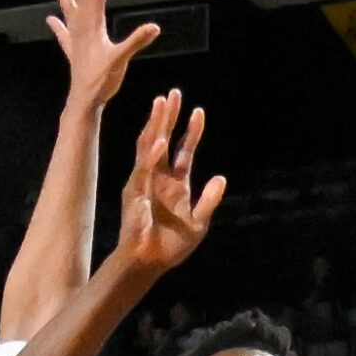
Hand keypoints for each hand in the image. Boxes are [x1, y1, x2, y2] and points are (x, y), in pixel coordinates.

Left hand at [47, 0, 158, 110]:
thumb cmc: (101, 81)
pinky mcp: (74, 52)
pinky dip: (58, 25)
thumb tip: (154, 27)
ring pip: (68, 9)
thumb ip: (136, 42)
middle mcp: (82, 28)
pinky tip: (50, 19)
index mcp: (93, 26)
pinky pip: (64, 34)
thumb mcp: (121, 60)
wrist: (84, 101)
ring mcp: (76, 40)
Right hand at [116, 90, 225, 273]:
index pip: (184, 150)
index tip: (198, 111)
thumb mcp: (199, 223)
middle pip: (164, 140)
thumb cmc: (172, 245)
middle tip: (172, 93)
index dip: (191, 131)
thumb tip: (221, 178)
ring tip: (161, 104)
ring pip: (149, 147)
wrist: (151, 262)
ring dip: (155, 126)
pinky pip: (143, 171)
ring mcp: (145, 183)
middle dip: (168, 117)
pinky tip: (158, 142)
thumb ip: (209, 200)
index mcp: (176, 183)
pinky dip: (150, 157)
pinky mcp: (134, 193)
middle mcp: (159, 178)